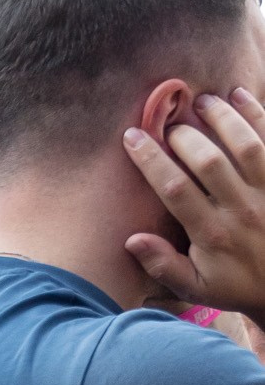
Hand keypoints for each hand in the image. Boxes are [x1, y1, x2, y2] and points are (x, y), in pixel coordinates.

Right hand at [125, 88, 264, 312]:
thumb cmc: (237, 285)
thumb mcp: (196, 288)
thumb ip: (163, 266)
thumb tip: (132, 240)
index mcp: (212, 235)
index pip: (175, 190)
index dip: (151, 160)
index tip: (132, 137)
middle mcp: (241, 210)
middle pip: (210, 161)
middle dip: (185, 135)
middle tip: (171, 124)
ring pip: (245, 145)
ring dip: (221, 117)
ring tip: (202, 101)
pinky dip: (257, 114)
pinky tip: (239, 96)